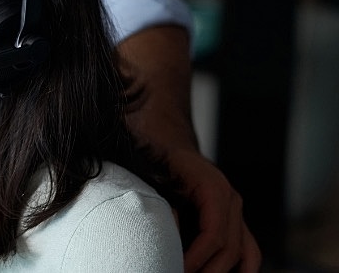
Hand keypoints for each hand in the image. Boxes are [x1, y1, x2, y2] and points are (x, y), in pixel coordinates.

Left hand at [166, 148, 259, 272]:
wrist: (169, 146)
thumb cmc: (161, 163)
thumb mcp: (158, 180)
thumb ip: (165, 206)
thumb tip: (169, 233)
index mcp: (214, 190)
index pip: (213, 236)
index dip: (196, 258)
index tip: (179, 269)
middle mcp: (232, 201)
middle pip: (230, 248)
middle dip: (209, 270)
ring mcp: (236, 212)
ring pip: (246, 253)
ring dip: (228, 272)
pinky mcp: (234, 221)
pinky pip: (247, 250)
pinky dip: (242, 268)